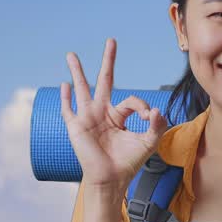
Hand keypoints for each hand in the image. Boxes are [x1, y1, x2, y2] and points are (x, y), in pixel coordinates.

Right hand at [60, 38, 168, 192]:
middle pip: (105, 81)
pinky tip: (64, 85)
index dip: (143, 107)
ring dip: (77, 72)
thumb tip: (158, 110)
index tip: (149, 118)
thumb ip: (157, 126)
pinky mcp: (76, 127)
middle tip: (111, 41)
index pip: (131, 100)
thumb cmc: (128, 163)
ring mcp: (87, 118)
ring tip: (71, 55)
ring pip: (82, 89)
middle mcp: (102, 112)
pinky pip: (68, 110)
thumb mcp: (148, 142)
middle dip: (109, 61)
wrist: (111, 180)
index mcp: (118, 115)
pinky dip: (65, 98)